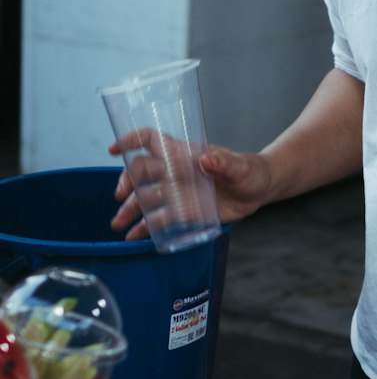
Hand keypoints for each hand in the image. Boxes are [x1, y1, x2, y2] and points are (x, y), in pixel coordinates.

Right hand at [109, 131, 272, 240]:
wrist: (259, 190)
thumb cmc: (250, 170)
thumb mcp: (240, 167)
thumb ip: (225, 163)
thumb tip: (207, 158)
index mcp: (186, 154)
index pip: (153, 140)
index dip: (133, 140)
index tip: (115, 149)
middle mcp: (176, 172)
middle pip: (142, 171)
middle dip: (127, 182)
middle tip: (120, 196)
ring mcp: (178, 193)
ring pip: (146, 199)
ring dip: (130, 209)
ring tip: (118, 224)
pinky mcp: (184, 213)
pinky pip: (159, 220)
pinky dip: (144, 229)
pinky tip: (133, 238)